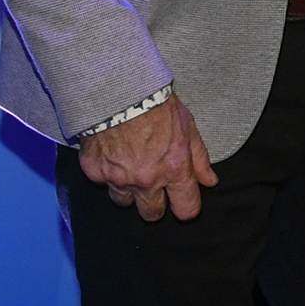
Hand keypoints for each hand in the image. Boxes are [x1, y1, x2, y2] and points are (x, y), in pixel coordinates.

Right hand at [79, 95, 217, 221]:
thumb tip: (209, 181)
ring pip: (124, 202)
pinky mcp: (95, 172)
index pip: (186, 210)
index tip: (183, 203)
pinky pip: (103, 183)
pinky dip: (108, 173)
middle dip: (155, 205)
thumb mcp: (187, 127)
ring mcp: (118, 178)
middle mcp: (146, 179)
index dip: (186, 208)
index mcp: (173, 169)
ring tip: (131, 167)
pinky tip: (113, 155)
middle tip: (154, 186)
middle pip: (152, 214)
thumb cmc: (156, 105)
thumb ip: (199, 158)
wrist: (118, 91)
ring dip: (129, 190)